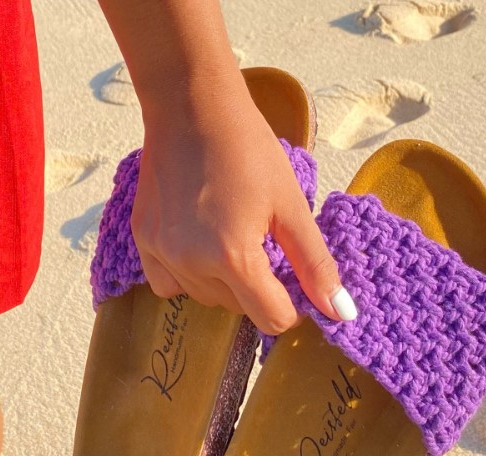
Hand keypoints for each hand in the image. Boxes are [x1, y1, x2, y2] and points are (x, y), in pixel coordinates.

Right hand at [131, 73, 353, 333]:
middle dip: (258, 288)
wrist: (190, 106)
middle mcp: (192, 264)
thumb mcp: (291, 206)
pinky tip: (198, 243)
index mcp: (233, 257)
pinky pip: (170, 284)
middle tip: (262, 243)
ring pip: (206, 298)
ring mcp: (162, 255)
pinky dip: (189, 275)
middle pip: (239, 309)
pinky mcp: (143, 242)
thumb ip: (316, 265)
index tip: (293, 278)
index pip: (271, 317)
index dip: (291, 305)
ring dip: (225, 282)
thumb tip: (342, 313)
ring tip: (230, 235)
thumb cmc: (247, 149)